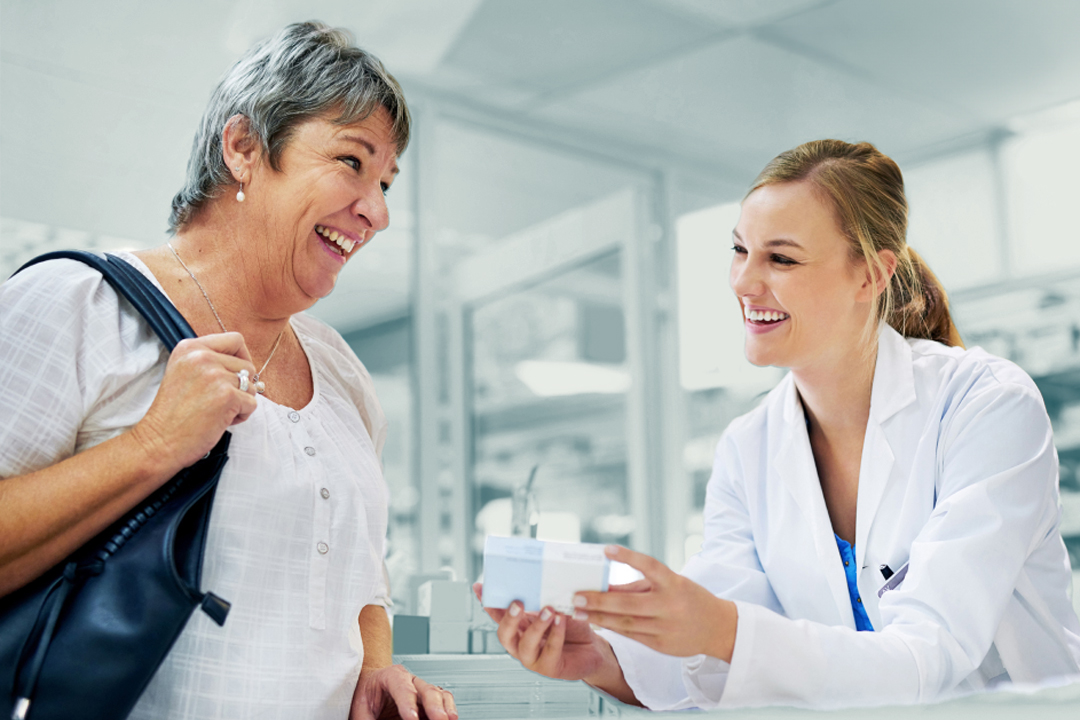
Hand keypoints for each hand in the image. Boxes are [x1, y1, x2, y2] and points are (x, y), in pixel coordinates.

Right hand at [131, 332, 258, 471]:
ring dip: (240, 402)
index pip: (235, 340)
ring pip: (251, 386)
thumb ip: (210, 362)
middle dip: (241, 386)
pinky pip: (252, 404)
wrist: (158, 440)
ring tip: (216, 412)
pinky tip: (219, 421)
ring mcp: (215, 375)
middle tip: (218, 401)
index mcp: (190, 348)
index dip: (242, 358)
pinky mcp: (227, 396)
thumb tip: (247, 367)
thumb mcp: (184, 373)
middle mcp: (202, 356)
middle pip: (247, 366)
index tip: (236, 374)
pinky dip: (241, 416)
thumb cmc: (173, 413)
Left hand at [350, 664, 456, 719]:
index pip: (401, 687)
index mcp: (389, 676)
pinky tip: (451, 718)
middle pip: (425, 689)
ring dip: (445, 708)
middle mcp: (409, 680)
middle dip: (433, 706)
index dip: (407, 703)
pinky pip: (444, 701)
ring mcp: (421, 689)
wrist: (370, 688)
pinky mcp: (429, 700)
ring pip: (438, 694)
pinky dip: (449, 710)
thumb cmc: (365, 696)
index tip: (411, 719)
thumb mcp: (361, 710)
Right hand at [473, 582, 606, 681]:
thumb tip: (537, 580)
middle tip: (518, 603)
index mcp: (518, 627)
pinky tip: (561, 621)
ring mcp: (533, 658)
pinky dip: (555, 635)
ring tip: (548, 610)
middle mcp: (521, 643)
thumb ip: (543, 599)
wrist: (592, 648)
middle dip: (508, 618)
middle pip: (504, 634)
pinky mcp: (550, 668)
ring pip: (526, 645)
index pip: (498, 614)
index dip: (487, 602)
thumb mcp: (555, 608)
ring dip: (537, 626)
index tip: (480, 586)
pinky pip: (550, 652)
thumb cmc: (571, 626)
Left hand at [571, 545, 738, 661]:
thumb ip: (639, 585)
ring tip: (578, 611)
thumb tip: (605, 585)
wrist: (718, 628)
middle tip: (576, 596)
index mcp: (674, 584)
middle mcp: (670, 606)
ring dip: (599, 617)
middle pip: (628, 604)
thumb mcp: (671, 583)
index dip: (628, 557)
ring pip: (625, 624)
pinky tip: (596, 622)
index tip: (606, 550)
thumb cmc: (688, 599)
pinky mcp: (661, 646)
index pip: (649, 566)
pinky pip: (631, 636)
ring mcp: (665, 628)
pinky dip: (612, 628)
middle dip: (599, 600)